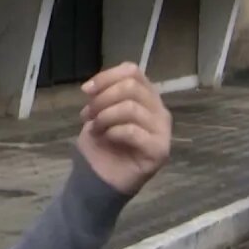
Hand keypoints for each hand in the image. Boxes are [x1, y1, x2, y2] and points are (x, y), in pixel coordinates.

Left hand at [76, 62, 171, 195]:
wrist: (100, 177)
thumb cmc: (102, 143)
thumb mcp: (98, 112)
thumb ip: (102, 95)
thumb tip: (91, 86)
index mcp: (146, 97)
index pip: (133, 71)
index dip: (107, 77)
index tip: (86, 91)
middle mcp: (158, 110)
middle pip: (131, 86)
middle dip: (103, 98)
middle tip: (88, 115)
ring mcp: (162, 131)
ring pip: (131, 107)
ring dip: (105, 116)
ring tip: (95, 128)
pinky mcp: (159, 150)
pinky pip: (133, 130)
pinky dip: (112, 132)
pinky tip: (106, 138)